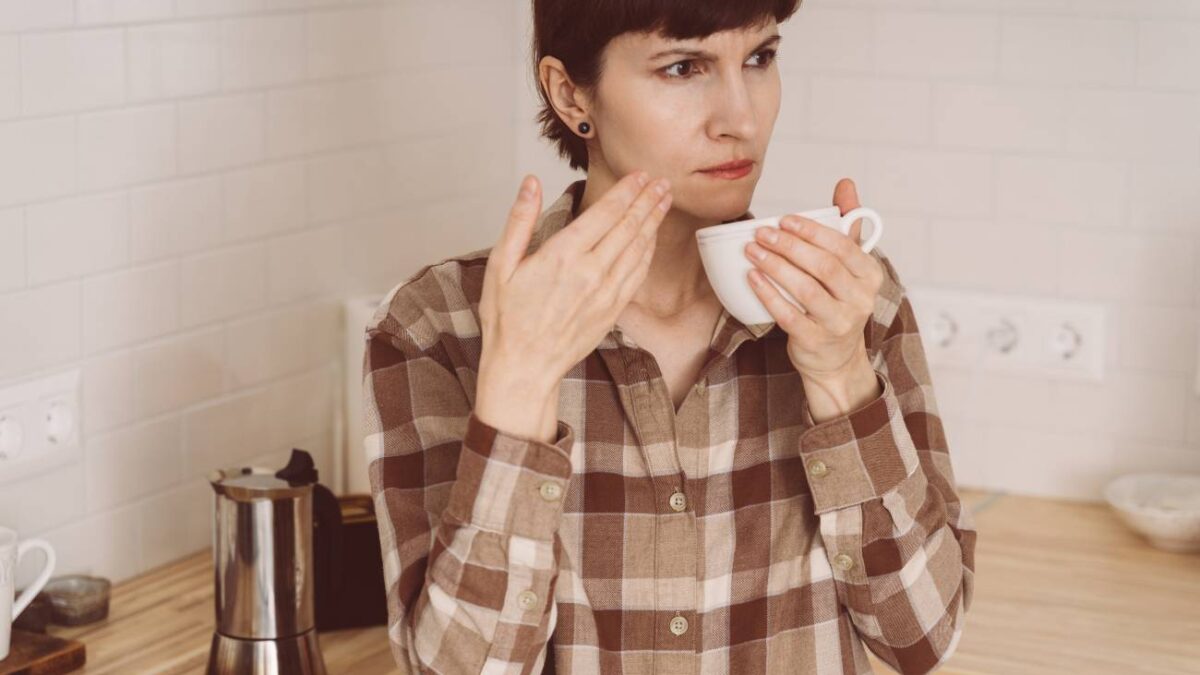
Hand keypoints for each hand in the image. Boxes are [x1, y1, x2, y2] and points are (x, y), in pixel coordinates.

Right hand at [478, 170, 672, 403]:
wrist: (524, 367)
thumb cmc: (507, 318)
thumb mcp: (500, 265)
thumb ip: (520, 220)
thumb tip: (531, 183)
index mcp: (562, 256)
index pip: (605, 213)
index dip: (627, 191)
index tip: (640, 175)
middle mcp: (590, 272)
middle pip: (628, 227)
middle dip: (647, 200)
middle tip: (662, 181)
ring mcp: (605, 293)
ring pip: (638, 249)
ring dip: (653, 222)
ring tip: (664, 201)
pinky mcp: (612, 310)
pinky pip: (637, 274)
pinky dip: (648, 252)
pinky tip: (652, 238)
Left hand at [743, 178, 883, 381]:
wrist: (836, 358)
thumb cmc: (839, 302)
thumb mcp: (850, 266)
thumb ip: (847, 225)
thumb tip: (846, 184)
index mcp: (870, 276)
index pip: (844, 247)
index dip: (812, 231)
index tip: (785, 220)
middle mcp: (860, 300)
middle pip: (824, 267)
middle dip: (790, 246)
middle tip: (762, 233)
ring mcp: (839, 323)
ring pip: (806, 290)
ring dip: (775, 267)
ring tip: (752, 251)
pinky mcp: (815, 340)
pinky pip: (789, 315)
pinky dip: (769, 294)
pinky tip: (752, 278)